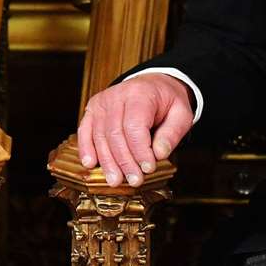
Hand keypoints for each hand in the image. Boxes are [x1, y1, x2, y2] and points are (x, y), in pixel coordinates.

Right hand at [77, 74, 193, 187]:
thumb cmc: (166, 102)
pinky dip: (86, 149)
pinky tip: (90, 164)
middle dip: (124, 161)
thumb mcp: (181, 114)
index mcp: (140, 93)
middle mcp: (117, 95)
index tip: (148, 168)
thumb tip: (159, 154)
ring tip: (115, 180)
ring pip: (99, 136)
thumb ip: (172, 134)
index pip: (135, 126)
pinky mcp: (93, 109)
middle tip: (134, 180)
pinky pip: (85, 131)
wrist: (152, 85)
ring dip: (107, 161)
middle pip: (115, 133)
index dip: (140, 151)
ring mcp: (102, 102)